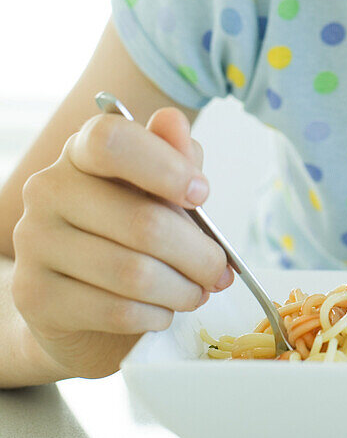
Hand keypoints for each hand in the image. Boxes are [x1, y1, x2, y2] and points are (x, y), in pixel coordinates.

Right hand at [11, 107, 233, 378]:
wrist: (77, 302)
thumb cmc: (128, 233)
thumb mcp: (159, 189)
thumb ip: (174, 155)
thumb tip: (173, 121)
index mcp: (80, 151)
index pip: (112, 140)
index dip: (165, 167)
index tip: (202, 194)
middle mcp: (48, 189)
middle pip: (143, 221)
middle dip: (198, 254)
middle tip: (220, 270)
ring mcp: (34, 242)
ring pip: (134, 273)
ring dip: (182, 290)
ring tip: (197, 292)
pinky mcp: (34, 295)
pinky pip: (116, 310)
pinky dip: (155, 315)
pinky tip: (163, 312)